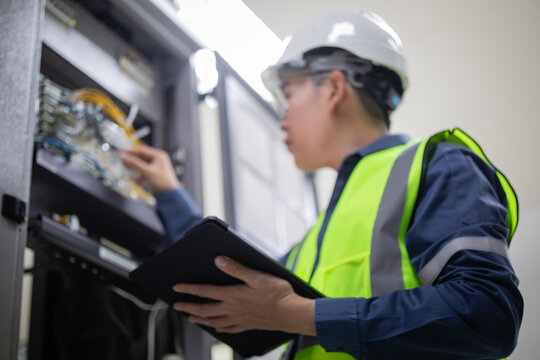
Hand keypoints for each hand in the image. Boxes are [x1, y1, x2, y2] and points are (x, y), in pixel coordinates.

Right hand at [120, 146, 179, 194]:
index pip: (142, 151)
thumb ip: (134, 163)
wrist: (169, 195)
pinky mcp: (154, 175)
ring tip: (138, 180)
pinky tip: (143, 183)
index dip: (131, 152)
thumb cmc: (162, 182)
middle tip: (125, 166)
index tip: (121, 152)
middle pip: (141, 158)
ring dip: (138, 174)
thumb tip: (123, 156)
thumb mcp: (147, 171)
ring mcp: (156, 167)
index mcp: (159, 156)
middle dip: (133, 164)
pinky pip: (144, 173)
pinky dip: (142, 178)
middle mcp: (158, 160)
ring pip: (141, 167)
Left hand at [172, 256, 315, 335]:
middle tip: (177, 306)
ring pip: (213, 321)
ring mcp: (239, 319)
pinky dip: (219, 329)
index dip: (189, 289)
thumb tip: (219, 261)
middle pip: (205, 309)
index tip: (177, 288)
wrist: (290, 313)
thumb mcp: (257, 276)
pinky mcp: (247, 325)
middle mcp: (232, 308)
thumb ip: (237, 269)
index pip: (205, 292)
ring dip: (200, 319)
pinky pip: (228, 329)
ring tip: (191, 318)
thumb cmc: (277, 293)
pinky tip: (217, 329)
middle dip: (189, 307)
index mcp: (232, 295)